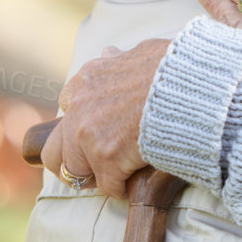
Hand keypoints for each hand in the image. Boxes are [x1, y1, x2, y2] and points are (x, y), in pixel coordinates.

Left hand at [42, 39, 169, 198]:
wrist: (187, 88)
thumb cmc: (173, 69)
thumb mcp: (140, 53)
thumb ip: (120, 60)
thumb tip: (112, 55)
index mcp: (87, 80)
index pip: (66, 105)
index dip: (80, 122)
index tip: (96, 131)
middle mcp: (80, 107)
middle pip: (54, 150)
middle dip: (71, 162)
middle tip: (90, 169)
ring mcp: (89, 134)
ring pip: (75, 172)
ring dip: (95, 176)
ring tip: (112, 179)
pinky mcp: (107, 157)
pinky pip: (107, 185)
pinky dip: (119, 187)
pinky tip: (131, 184)